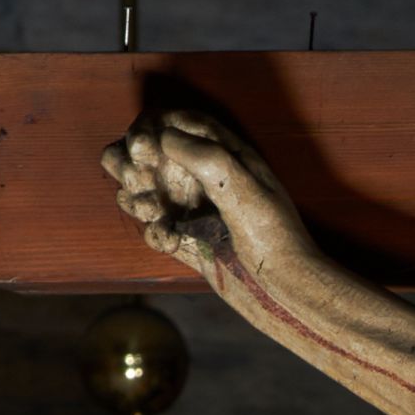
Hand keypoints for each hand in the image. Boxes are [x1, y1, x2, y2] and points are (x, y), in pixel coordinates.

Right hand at [101, 104, 307, 281]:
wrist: (283, 292)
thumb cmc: (274, 237)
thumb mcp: (243, 187)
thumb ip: (205, 156)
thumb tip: (163, 137)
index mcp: (223, 154)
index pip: (174, 122)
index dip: (149, 127)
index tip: (143, 148)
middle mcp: (203, 177)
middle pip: (146, 152)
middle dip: (130, 162)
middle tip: (140, 182)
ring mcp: (192, 208)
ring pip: (141, 189)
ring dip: (135, 198)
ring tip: (153, 213)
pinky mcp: (186, 239)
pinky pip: (153, 228)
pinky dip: (154, 233)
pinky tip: (171, 241)